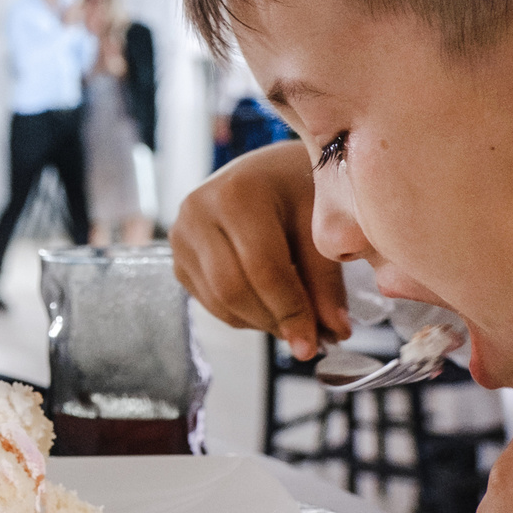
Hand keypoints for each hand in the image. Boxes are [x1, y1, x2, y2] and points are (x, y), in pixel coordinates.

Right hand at [168, 139, 349, 357]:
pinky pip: (209, 302)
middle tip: (309, 341)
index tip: (316, 342)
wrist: (270, 170)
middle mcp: (198, 211)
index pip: (263, 268)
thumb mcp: (321, 223)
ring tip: (295, 323)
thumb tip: (334, 332)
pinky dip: (243, 316)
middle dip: (274, 321)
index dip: (291, 310)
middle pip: (232, 289)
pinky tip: (270, 307)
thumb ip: (326, 279)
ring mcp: (181, 234)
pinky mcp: (178, 257)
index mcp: (237, 193)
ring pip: (219, 302)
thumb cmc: (299, 187)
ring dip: (260, 323)